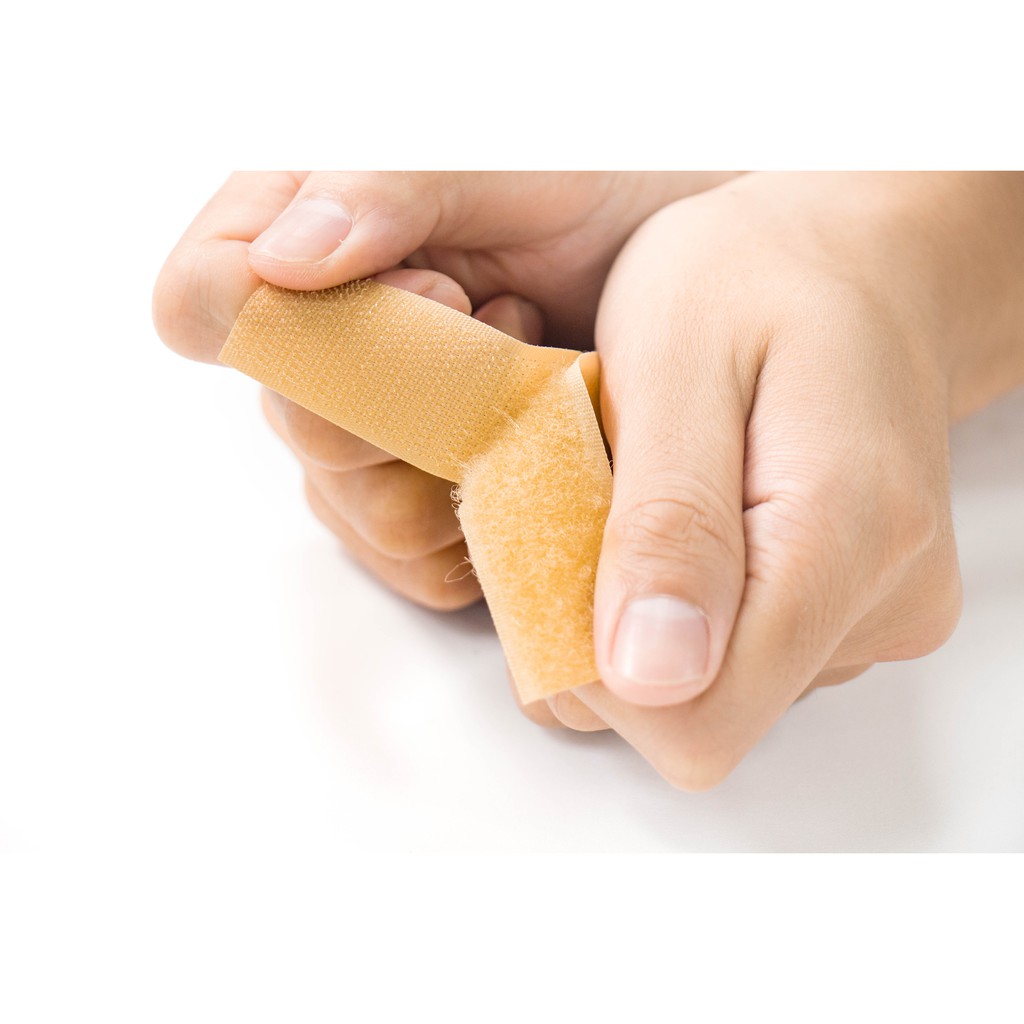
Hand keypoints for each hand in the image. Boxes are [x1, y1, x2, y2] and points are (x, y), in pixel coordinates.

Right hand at [154, 171, 735, 726]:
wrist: (686, 266)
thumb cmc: (604, 192)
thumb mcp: (507, 161)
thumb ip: (387, 188)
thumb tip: (282, 263)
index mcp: (300, 241)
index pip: (205, 303)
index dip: (308, 323)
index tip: (437, 291)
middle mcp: (320, 349)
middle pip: (299, 425)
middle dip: (420, 396)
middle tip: (510, 331)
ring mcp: (367, 439)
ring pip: (360, 509)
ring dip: (467, 457)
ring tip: (533, 383)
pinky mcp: (423, 507)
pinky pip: (418, 561)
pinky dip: (488, 523)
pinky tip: (530, 454)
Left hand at [551, 171, 1023, 786]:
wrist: (855, 260)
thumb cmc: (760, 275)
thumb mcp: (678, 359)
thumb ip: (668, 523)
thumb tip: (650, 677)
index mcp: (846, 537)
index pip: (696, 722)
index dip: (594, 669)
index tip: (560, 557)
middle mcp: (883, 602)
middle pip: (699, 720)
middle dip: (607, 638)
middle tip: (595, 510)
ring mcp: (876, 615)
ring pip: (712, 691)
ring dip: (641, 614)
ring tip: (649, 496)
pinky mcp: (855, 613)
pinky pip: (738, 657)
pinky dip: (682, 605)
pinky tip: (687, 519)